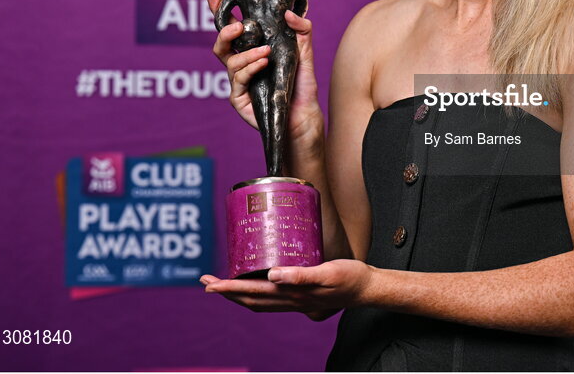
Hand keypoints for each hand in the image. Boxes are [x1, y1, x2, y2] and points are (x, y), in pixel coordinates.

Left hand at [200, 259, 372, 315]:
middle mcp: (290, 300)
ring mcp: (295, 300)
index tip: (210, 284)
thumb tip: (272, 275)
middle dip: (226, 292)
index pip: (253, 292)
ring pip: (258, 301)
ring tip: (222, 285)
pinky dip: (256, 293)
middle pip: (250, 299)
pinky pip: (271, 299)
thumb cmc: (350, 278)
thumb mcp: (328, 272)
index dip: (229, 288)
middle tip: (206, 282)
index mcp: (293, 294)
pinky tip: (256, 283)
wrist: (367, 289)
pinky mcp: (302, 295)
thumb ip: (301, 275)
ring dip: (237, 294)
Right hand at [206, 0, 323, 150]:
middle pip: (221, 43)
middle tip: (239, 24)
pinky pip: (237, 79)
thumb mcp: (304, 52)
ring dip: (247, 53)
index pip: (232, 27)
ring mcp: (238, 81)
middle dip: (224, 31)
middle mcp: (241, 63)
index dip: (218, 10)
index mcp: (252, 48)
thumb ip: (301, 30)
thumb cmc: (301, 83)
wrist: (304, 113)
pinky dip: (249, 68)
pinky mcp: (238, 98)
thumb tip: (288, 12)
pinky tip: (263, 63)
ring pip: (229, 61)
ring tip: (265, 52)